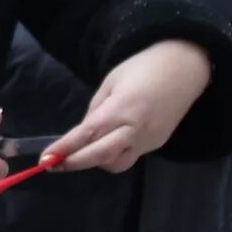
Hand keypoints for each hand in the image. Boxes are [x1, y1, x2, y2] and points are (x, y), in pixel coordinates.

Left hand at [49, 39, 213, 172]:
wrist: (185, 68)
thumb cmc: (143, 67)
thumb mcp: (111, 82)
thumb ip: (96, 110)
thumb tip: (83, 133)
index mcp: (120, 109)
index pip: (86, 136)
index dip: (64, 150)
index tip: (45, 160)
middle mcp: (135, 130)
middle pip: (100, 157)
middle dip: (75, 163)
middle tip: (55, 164)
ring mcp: (149, 140)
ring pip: (116, 164)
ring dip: (97, 162)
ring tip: (85, 151)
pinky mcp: (157, 144)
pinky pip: (131, 155)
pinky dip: (115, 153)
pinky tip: (109, 143)